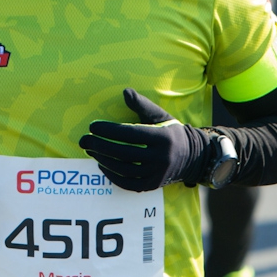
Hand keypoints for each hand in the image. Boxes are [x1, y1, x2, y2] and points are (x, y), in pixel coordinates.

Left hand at [79, 88, 209, 191]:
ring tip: (90, 150)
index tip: (93, 126)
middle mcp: (161, 157)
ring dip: (104, 160)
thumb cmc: (170, 131)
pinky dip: (113, 176)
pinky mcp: (153, 185)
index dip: (109, 131)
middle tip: (84, 140)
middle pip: (124, 153)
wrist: (192, 156)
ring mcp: (157, 174)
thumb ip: (141, 104)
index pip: (130, 133)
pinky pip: (129, 184)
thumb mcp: (159, 115)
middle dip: (100, 146)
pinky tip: (102, 165)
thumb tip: (125, 91)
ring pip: (124, 169)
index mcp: (162, 137)